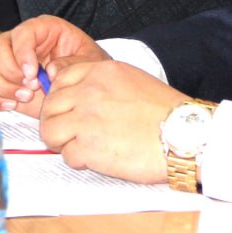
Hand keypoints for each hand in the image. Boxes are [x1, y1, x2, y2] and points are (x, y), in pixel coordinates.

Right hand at [0, 15, 108, 115]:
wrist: (83, 88)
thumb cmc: (86, 66)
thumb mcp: (90, 60)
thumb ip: (72, 63)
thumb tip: (50, 70)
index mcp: (43, 29)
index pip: (22, 33)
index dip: (22, 53)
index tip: (32, 73)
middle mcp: (22, 42)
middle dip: (9, 71)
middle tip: (29, 88)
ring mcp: (9, 62)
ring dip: (3, 86)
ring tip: (26, 97)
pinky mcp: (4, 82)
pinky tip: (13, 104)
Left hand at [40, 60, 186, 183]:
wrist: (182, 135)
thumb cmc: (165, 111)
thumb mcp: (132, 80)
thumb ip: (103, 82)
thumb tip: (80, 94)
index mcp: (101, 72)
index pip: (61, 78)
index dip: (61, 97)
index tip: (68, 109)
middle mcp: (89, 91)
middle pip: (49, 105)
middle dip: (57, 121)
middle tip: (71, 133)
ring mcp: (86, 119)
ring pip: (49, 130)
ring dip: (62, 141)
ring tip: (80, 146)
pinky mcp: (87, 147)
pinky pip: (67, 155)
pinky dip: (79, 160)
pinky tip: (97, 158)